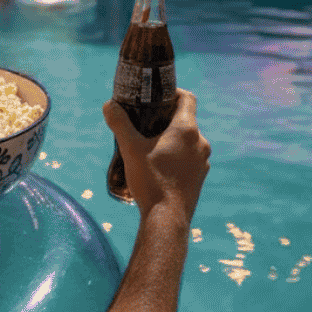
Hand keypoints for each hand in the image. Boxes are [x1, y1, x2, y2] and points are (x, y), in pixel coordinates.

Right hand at [103, 90, 208, 217]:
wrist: (167, 219)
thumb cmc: (150, 180)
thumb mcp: (130, 149)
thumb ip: (120, 123)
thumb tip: (108, 105)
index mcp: (187, 130)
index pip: (188, 98)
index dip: (174, 92)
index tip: (158, 96)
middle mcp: (201, 143)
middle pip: (186, 120)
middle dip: (167, 118)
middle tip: (146, 122)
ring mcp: (203, 161)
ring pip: (188, 141)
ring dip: (172, 139)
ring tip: (150, 146)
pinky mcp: (201, 177)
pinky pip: (190, 158)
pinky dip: (177, 156)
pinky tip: (159, 166)